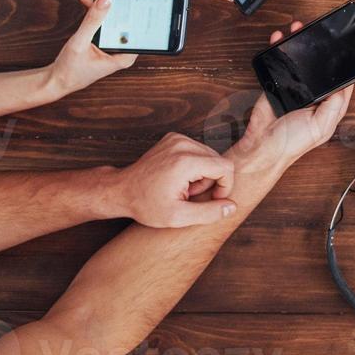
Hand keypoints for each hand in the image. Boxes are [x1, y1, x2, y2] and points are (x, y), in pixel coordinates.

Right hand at [43, 0, 139, 96]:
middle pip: (130, 16)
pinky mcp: (104, 39)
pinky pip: (105, 20)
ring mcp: (114, 43)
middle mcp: (123, 48)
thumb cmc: (70, 70)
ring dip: (108, 0)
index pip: (139, 23)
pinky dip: (97, 9)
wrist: (56, 81)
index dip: (135, 2)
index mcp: (126, 54)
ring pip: (117, 16)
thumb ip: (93, 21)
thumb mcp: (81, 43)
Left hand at [107, 131, 237, 226]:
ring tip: (184, 188)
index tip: (212, 200)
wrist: (122, 190)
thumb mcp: (178, 217)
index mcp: (185, 161)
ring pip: (209, 155)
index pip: (225, 167)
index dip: (225, 186)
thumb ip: (208, 213)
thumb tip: (231, 207)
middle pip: (218, 161)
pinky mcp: (173, 137)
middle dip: (212, 181)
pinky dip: (194, 166)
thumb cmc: (146, 204)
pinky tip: (179, 178)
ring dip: (203, 174)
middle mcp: (182, 144)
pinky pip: (198, 151)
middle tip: (191, 195)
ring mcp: (177, 138)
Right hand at [235, 22, 354, 166]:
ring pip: (301, 63)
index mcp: (329, 107)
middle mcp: (314, 97)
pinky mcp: (279, 85)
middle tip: (320, 34)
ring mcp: (296, 89)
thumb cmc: (291, 142)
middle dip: (320, 50)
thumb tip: (347, 84)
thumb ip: (335, 105)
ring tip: (299, 30)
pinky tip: (279, 40)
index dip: (346, 67)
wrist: (261, 144)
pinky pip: (281, 64)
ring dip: (299, 46)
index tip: (346, 49)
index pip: (343, 83)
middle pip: (321, 68)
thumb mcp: (321, 126)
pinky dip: (279, 50)